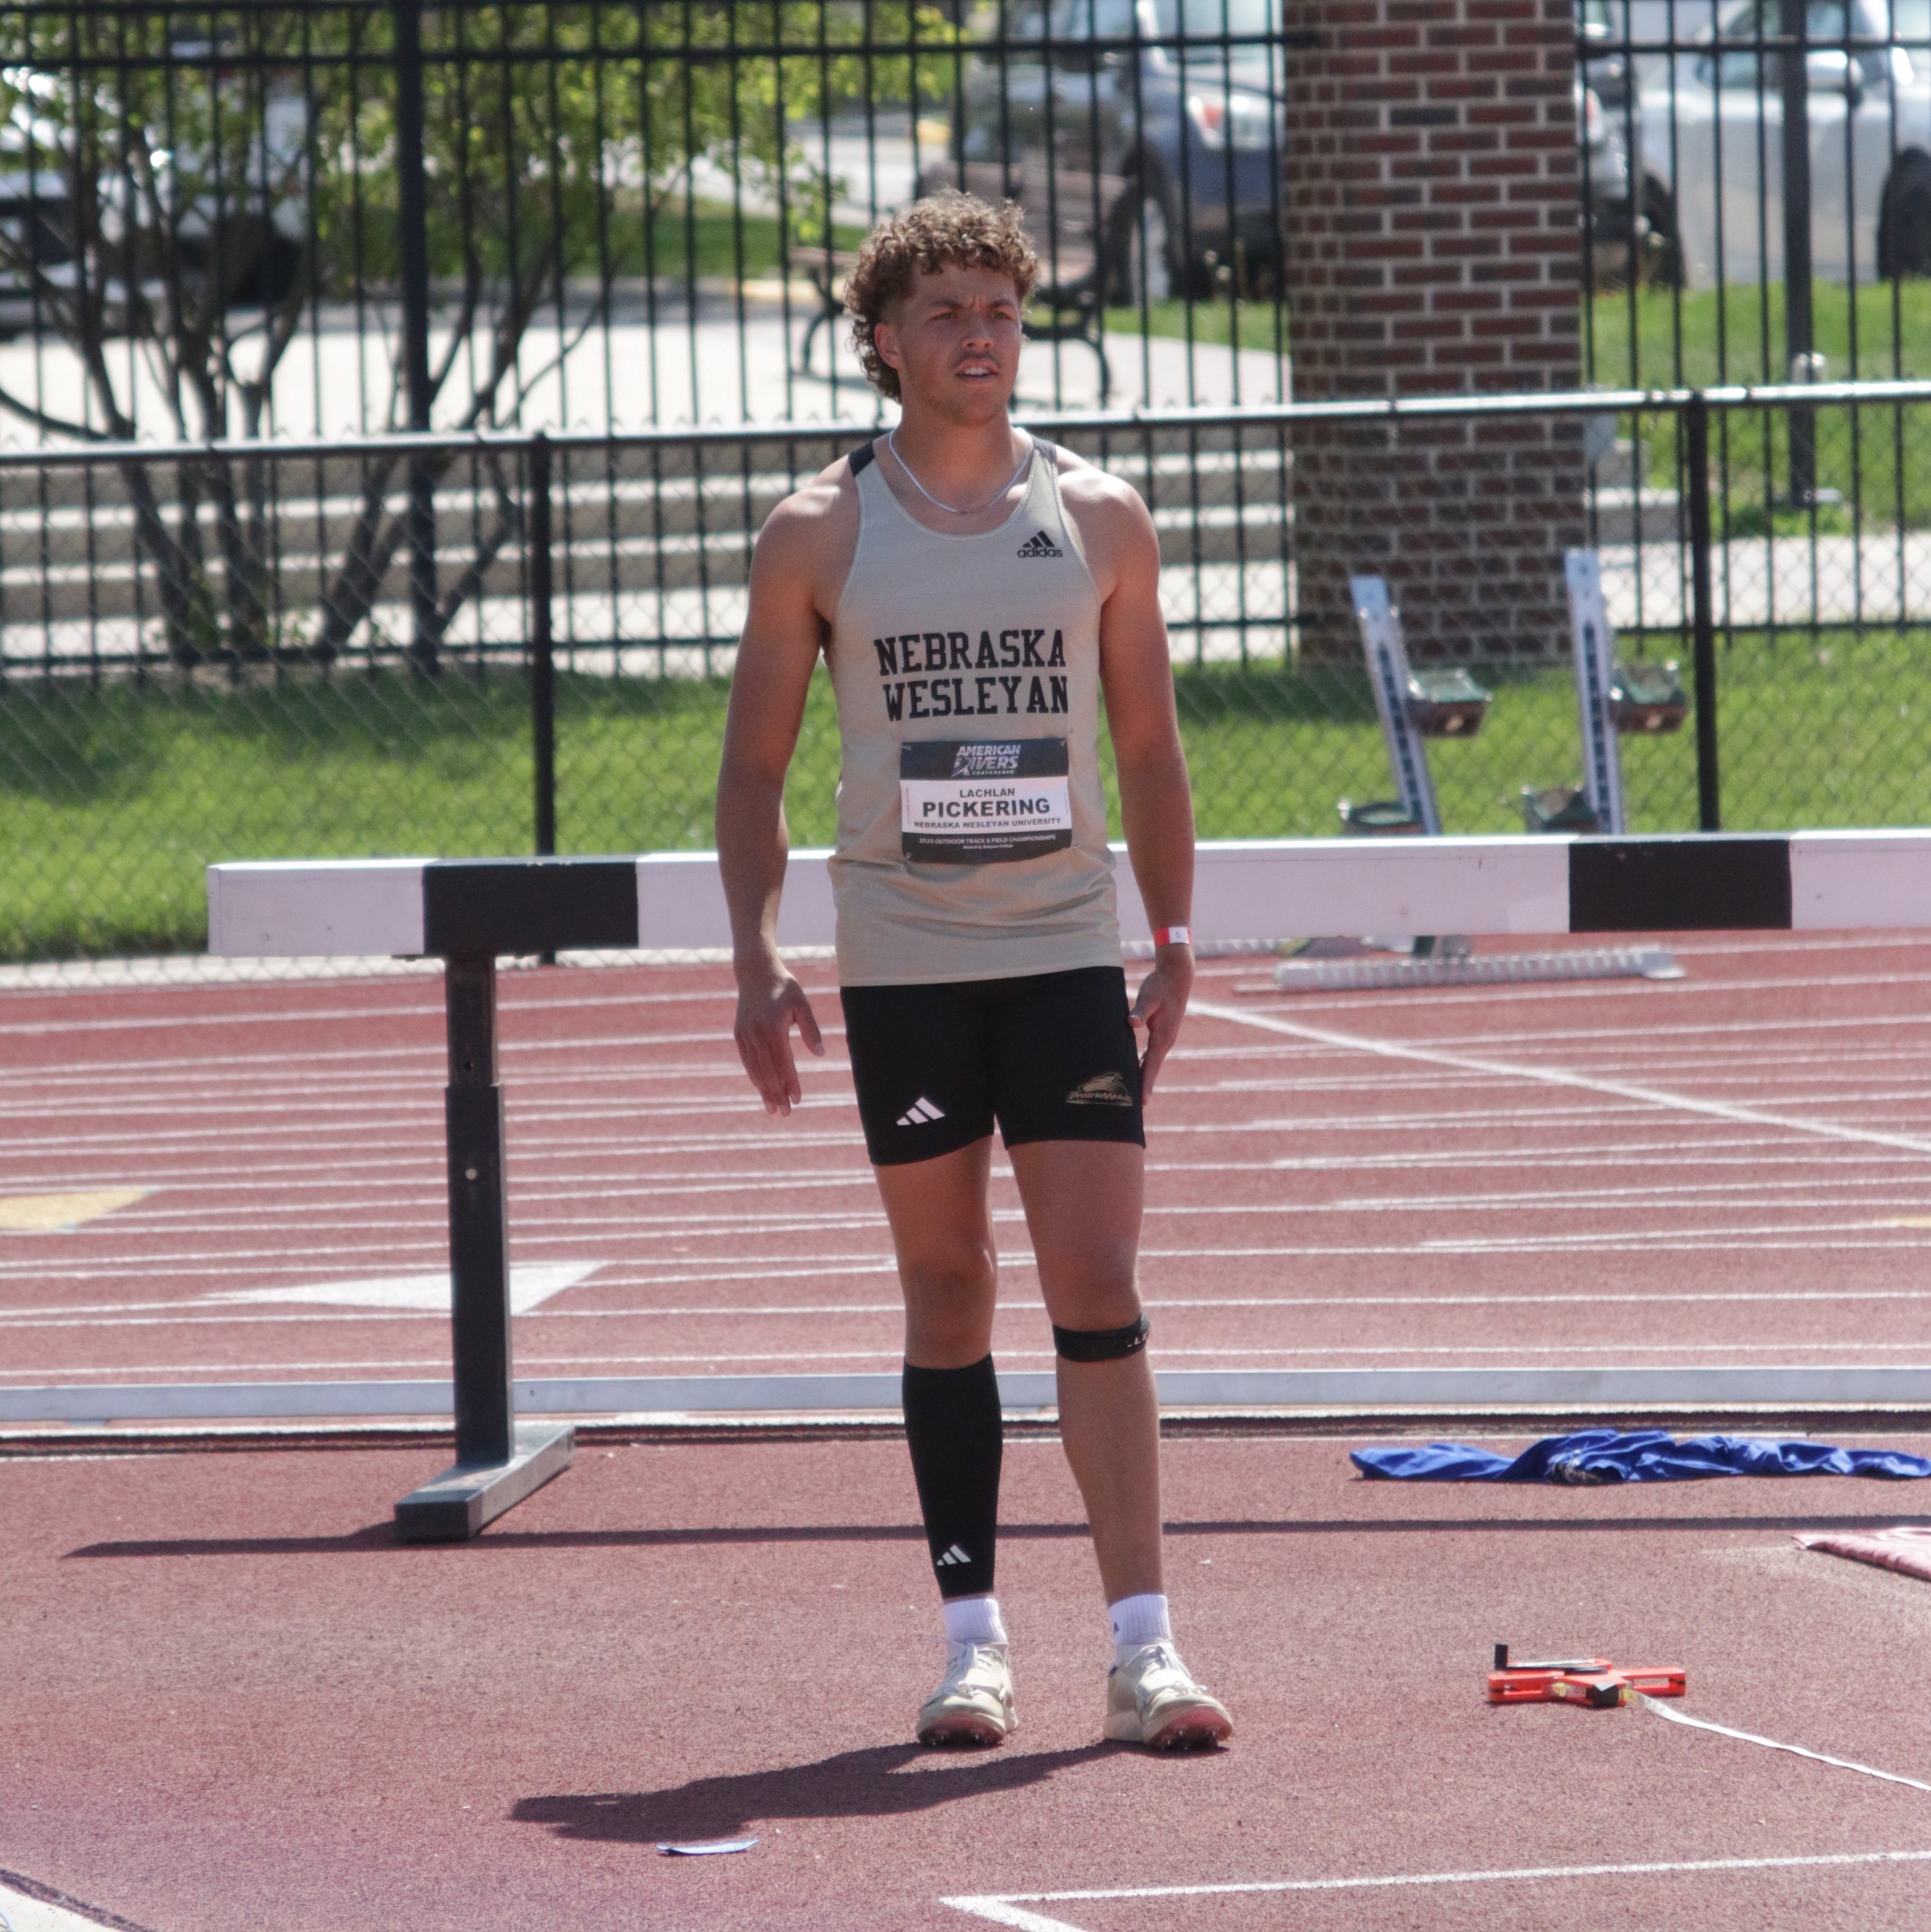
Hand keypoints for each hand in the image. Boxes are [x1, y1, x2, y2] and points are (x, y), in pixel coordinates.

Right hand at [732, 962, 824, 1115]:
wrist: (756, 972)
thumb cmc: (784, 987)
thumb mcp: (801, 1004)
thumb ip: (811, 1029)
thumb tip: (820, 1054)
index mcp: (774, 1028)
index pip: (784, 1063)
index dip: (791, 1083)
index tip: (797, 1100)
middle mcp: (757, 1034)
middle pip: (768, 1071)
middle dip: (777, 1094)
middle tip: (785, 1113)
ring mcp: (745, 1035)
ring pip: (755, 1070)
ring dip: (764, 1091)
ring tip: (772, 1108)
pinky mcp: (739, 1035)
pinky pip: (747, 1061)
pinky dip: (755, 1077)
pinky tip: (762, 1089)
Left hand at [1130, 946, 1192, 1101]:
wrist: (1176, 977)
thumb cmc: (1160, 986)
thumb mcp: (1148, 998)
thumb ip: (1140, 1011)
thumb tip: (1132, 1023)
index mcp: (1163, 1038)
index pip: (1151, 1066)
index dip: (1145, 1084)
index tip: (1142, 1103)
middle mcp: (1165, 1043)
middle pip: (1151, 1071)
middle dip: (1142, 1089)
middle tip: (1133, 1111)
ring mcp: (1163, 1040)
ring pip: (1150, 1065)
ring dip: (1141, 1080)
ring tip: (1132, 1099)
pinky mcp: (1159, 1035)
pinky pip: (1148, 1056)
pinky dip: (1141, 1067)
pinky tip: (1133, 1074)